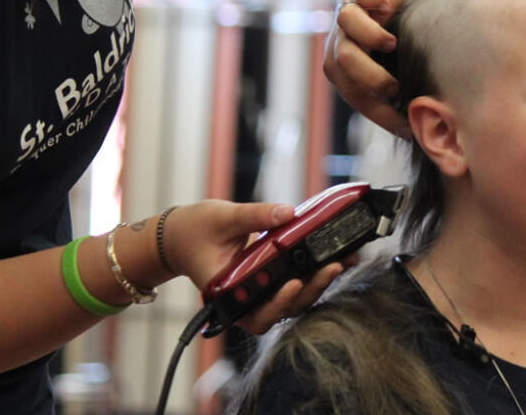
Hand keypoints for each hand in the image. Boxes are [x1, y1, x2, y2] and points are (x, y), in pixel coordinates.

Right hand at [162, 201, 345, 333]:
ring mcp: (260, 293)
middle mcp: (246, 300)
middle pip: (284, 308)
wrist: (182, 235)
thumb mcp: (223, 218)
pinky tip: (334, 257)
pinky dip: (313, 273)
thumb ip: (256, 216)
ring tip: (342, 261)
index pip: (256, 313)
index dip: (279, 303)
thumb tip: (288, 212)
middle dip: (311, 289)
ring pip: (294, 300)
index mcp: (228, 294)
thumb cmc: (195, 231)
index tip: (295, 282)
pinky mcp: (270, 281)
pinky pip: (294, 283)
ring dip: (318, 283)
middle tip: (333, 266)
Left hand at [323, 0, 410, 136]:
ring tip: (392, 43)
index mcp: (342, 70)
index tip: (406, 126)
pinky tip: (386, 7)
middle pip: (345, 61)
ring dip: (372, 36)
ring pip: (348, 24)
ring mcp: (347, 14)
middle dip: (373, 77)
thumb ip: (394, 94)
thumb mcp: (391, 70)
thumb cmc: (389, 38)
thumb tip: (418, 132)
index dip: (382, 113)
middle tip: (396, 85)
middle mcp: (340, 43)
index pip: (357, 97)